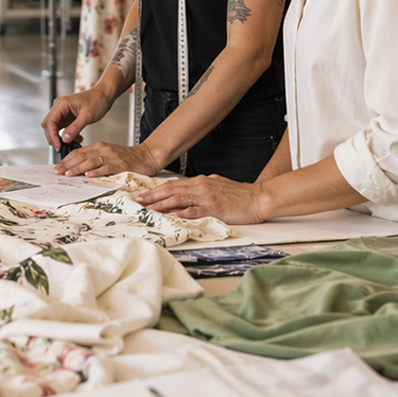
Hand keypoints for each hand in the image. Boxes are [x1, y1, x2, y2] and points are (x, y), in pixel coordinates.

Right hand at [42, 88, 111, 150]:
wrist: (104, 96)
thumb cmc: (97, 100)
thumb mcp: (87, 115)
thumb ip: (75, 128)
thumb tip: (65, 139)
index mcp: (62, 104)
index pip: (50, 121)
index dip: (52, 135)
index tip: (58, 145)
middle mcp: (60, 107)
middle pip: (49, 125)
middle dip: (53, 137)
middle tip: (61, 147)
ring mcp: (63, 113)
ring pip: (54, 128)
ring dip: (60, 138)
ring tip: (70, 144)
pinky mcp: (68, 118)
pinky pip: (62, 129)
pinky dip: (66, 136)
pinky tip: (76, 139)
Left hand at [54, 140, 159, 177]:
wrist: (146, 155)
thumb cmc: (127, 157)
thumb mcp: (108, 155)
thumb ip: (95, 159)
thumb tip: (79, 168)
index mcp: (99, 146)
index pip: (78, 152)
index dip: (67, 160)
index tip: (58, 167)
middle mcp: (103, 149)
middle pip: (81, 156)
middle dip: (68, 165)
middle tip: (58, 172)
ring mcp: (112, 156)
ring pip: (91, 161)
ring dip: (78, 168)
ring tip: (68, 174)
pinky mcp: (121, 164)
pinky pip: (106, 168)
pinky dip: (96, 171)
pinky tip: (88, 175)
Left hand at [135, 174, 264, 223]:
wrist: (258, 198)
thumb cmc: (240, 194)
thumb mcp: (217, 184)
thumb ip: (202, 186)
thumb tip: (190, 189)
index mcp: (200, 181)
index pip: (173, 184)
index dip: (157, 189)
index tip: (145, 194)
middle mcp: (200, 186)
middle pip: (171, 189)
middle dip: (153, 195)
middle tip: (139, 201)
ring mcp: (206, 197)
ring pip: (178, 199)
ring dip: (161, 204)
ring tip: (149, 208)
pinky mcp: (214, 208)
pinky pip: (194, 211)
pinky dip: (181, 213)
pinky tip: (171, 216)